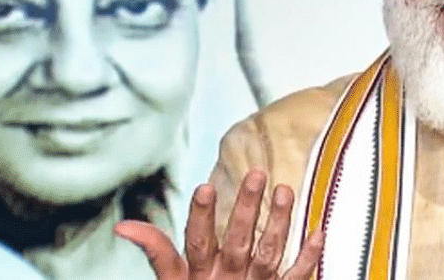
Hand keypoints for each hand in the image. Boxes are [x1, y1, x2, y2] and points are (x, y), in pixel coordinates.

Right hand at [115, 170, 324, 279]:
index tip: (205, 187)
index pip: (197, 243)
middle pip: (237, 242)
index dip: (200, 218)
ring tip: (285, 190)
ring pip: (268, 254)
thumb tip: (123, 226)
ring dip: (278, 223)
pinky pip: (295, 278)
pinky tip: (319, 233)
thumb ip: (157, 252)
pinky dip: (308, 258)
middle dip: (246, 209)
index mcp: (199, 276)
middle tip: (257, 175)